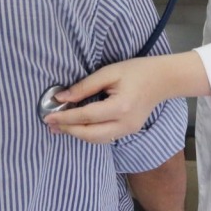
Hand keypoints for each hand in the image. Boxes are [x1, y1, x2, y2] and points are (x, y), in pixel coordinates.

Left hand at [44, 57, 170, 142]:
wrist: (163, 80)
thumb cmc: (136, 71)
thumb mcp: (109, 72)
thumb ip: (85, 86)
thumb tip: (62, 98)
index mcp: (120, 107)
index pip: (86, 116)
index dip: (66, 118)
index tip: (48, 116)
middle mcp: (124, 124)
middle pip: (90, 134)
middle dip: (68, 130)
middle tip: (50, 124)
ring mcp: (128, 131)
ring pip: (97, 140)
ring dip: (77, 134)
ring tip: (60, 127)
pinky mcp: (129, 132)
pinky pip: (105, 137)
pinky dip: (89, 134)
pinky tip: (78, 126)